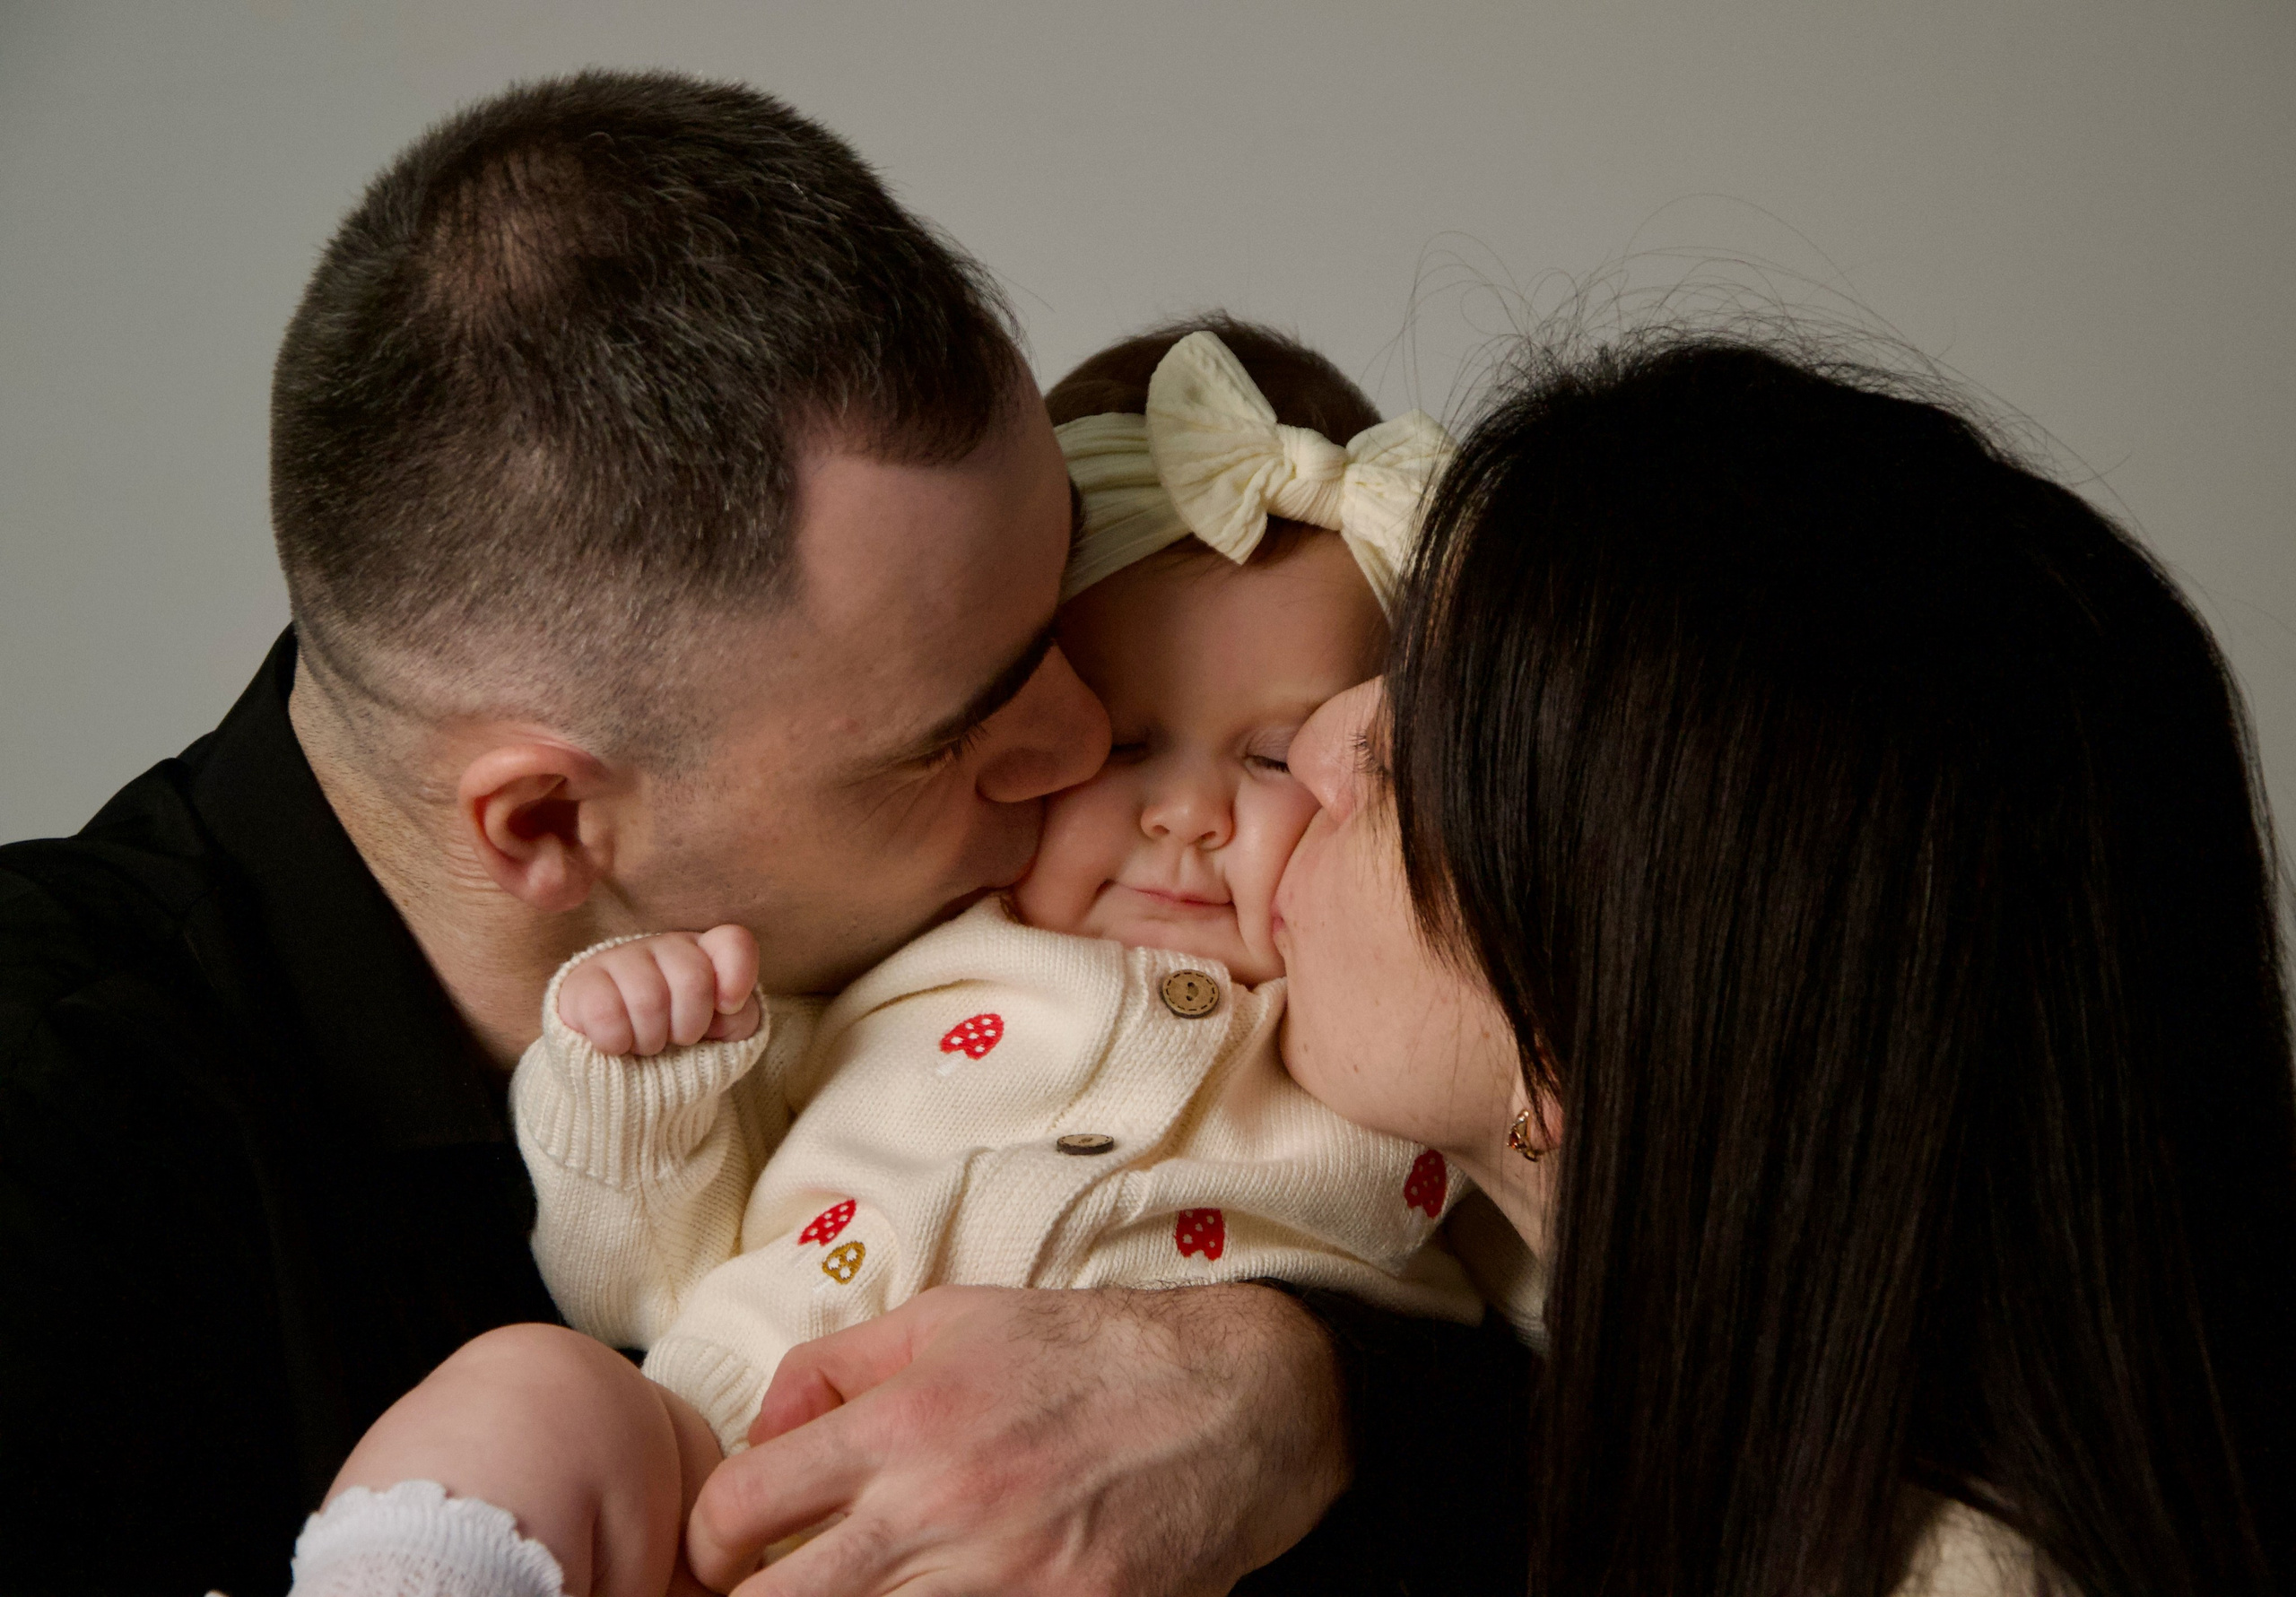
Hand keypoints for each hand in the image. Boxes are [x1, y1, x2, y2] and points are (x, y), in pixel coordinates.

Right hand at [558, 926, 762, 1055]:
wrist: (617, 1067)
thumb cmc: (676, 1043)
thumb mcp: (719, 1035)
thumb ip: (739, 1019)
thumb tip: (724, 1010)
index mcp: (704, 953)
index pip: (733, 942)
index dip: (737, 977)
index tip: (727, 1008)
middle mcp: (663, 946)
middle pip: (693, 979)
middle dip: (689, 1026)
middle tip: (675, 1038)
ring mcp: (619, 958)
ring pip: (649, 999)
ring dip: (651, 1040)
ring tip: (644, 1043)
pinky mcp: (581, 982)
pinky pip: (606, 1014)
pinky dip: (616, 1043)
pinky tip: (615, 1044)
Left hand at [686, 1284, 1349, 1596]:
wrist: (1230, 1405)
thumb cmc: (1084, 1355)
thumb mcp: (952, 1318)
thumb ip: (836, 1364)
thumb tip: (763, 1425)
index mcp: (903, 1424)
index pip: (740, 1509)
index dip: (710, 1539)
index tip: (728, 1547)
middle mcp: (938, 1512)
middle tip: (774, 1583)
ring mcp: (999, 1585)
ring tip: (865, 1583)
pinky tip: (939, 1595)